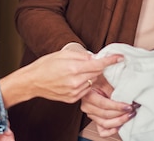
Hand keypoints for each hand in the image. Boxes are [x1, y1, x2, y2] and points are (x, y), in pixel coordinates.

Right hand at [0, 50, 122, 106]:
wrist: (33, 81)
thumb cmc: (45, 65)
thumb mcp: (62, 54)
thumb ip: (80, 55)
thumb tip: (94, 57)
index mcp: (73, 68)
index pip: (98, 64)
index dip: (111, 60)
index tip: (120, 58)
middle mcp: (75, 82)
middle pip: (97, 73)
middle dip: (98, 67)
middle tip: (92, 62)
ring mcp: (74, 92)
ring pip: (92, 82)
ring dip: (91, 76)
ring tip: (78, 71)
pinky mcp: (72, 99)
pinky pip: (85, 90)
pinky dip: (84, 84)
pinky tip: (75, 79)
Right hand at [80, 74, 137, 136]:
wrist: (92, 79)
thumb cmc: (98, 78)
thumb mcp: (105, 80)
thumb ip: (113, 90)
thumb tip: (126, 97)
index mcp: (87, 96)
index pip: (104, 105)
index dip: (117, 107)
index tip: (128, 106)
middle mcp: (87, 107)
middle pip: (106, 115)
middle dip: (121, 113)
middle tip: (132, 109)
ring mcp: (91, 114)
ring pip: (105, 124)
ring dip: (119, 121)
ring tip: (129, 115)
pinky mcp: (95, 119)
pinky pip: (102, 131)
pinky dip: (111, 131)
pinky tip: (119, 126)